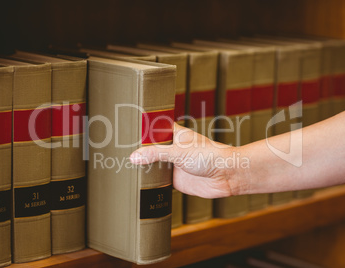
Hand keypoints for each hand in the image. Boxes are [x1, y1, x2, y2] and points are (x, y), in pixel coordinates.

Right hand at [129, 123, 248, 198]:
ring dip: (143, 166)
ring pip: (154, 164)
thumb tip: (135, 157)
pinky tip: (138, 181)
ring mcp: (174, 165)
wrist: (226, 175)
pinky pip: (159, 180)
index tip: (125, 129)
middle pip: (151, 148)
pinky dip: (150, 181)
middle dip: (139, 150)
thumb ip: (156, 154)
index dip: (142, 129)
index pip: (155, 128)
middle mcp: (173, 149)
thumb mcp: (179, 152)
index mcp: (175, 135)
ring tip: (123, 165)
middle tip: (118, 149)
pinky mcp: (175, 180)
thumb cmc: (210, 156)